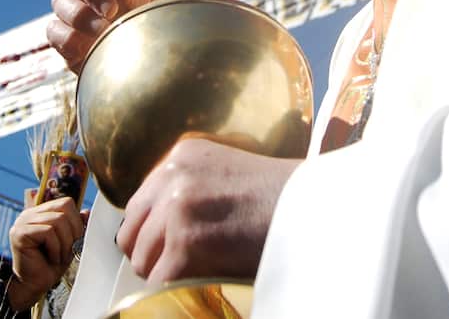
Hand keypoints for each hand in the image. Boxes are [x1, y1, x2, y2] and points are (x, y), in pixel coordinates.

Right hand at [5, 197, 86, 310]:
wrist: (33, 286)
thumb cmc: (50, 265)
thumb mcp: (68, 242)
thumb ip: (75, 226)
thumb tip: (86, 212)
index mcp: (40, 213)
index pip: (66, 203)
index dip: (76, 221)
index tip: (76, 240)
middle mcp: (30, 214)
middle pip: (64, 208)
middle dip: (73, 231)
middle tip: (70, 250)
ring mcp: (23, 222)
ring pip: (58, 221)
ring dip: (65, 243)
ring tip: (60, 257)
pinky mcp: (19, 233)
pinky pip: (48, 232)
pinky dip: (56, 248)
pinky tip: (52, 258)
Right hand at [47, 0, 161, 72]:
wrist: (147, 67)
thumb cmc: (154, 35)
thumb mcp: (157, 12)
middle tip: (112, 12)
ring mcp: (76, 13)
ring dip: (81, 16)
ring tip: (104, 34)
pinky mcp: (65, 39)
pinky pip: (54, 30)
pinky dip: (69, 38)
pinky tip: (89, 48)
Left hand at [117, 137, 300, 282]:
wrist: (315, 209)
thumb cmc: (283, 198)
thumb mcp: (229, 173)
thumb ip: (191, 189)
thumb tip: (161, 229)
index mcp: (182, 156)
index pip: (140, 203)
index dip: (152, 231)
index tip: (167, 246)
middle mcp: (173, 176)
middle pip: (132, 231)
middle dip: (151, 253)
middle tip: (177, 266)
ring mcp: (177, 209)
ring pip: (142, 260)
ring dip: (163, 273)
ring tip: (195, 274)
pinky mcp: (185, 244)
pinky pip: (160, 283)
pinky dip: (175, 291)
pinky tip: (201, 283)